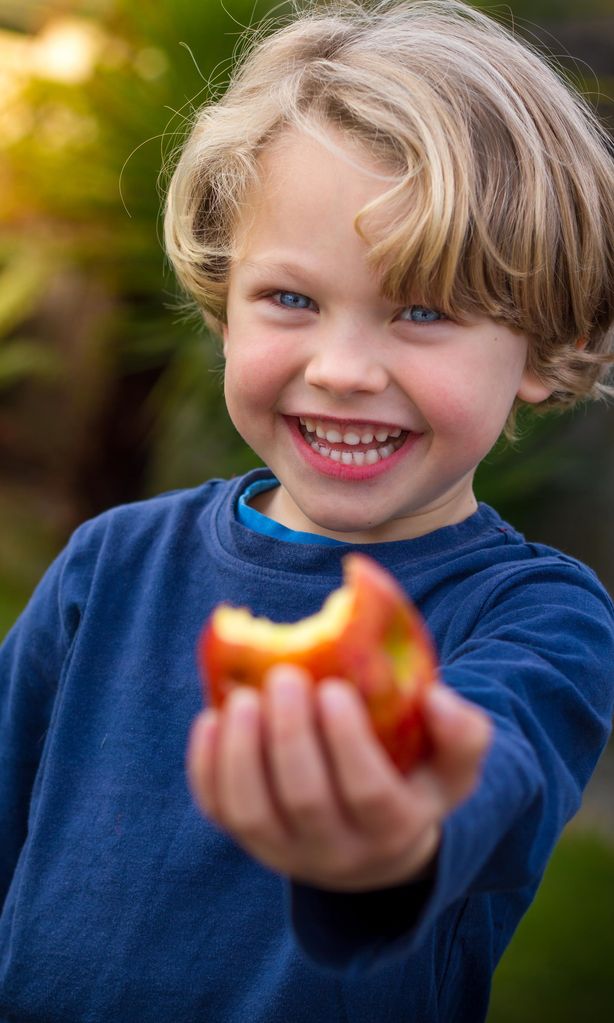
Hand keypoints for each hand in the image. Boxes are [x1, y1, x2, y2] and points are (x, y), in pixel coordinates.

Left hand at [186, 667, 491, 891]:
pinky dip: (205, 766)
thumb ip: (462, 733)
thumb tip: (435, 697)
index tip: (334, 688)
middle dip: (289, 735)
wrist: (373, 843)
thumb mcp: (453, 765)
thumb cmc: (413, 781)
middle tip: (284, 676)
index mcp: (393, 829)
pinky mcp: (246, 839)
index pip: (367, 793)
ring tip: (242, 696)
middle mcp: (336, 851)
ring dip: (240, 751)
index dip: (347, 742)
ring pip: (250, 812)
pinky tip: (211, 717)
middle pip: (304, 800)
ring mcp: (284, 851)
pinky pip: (217, 811)